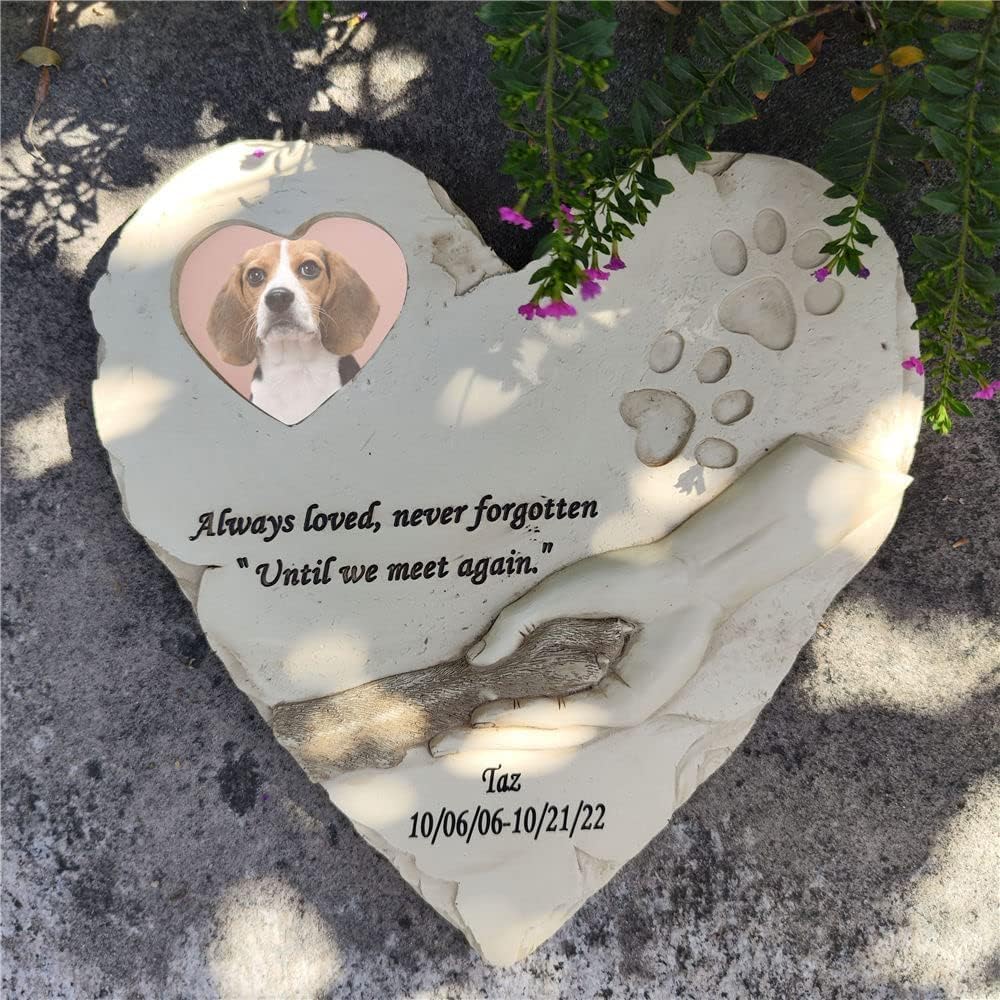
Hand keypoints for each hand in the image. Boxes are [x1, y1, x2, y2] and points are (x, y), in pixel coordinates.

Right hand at [430, 548, 722, 756]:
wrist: (681, 573)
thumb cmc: (627, 576)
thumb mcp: (556, 596)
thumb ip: (515, 625)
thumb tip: (476, 659)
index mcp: (581, 678)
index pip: (527, 710)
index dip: (488, 720)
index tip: (449, 724)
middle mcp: (595, 700)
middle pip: (531, 735)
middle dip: (483, 746)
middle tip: (437, 749)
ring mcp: (612, 708)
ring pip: (547, 737)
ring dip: (500, 740)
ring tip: (457, 742)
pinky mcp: (628, 708)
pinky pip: (571, 719)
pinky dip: (532, 718)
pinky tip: (499, 716)